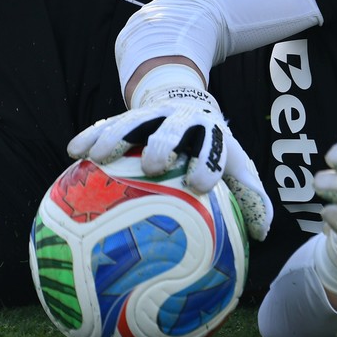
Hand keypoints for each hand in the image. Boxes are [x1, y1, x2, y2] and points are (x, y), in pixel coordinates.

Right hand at [67, 64, 271, 239]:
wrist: (188, 103)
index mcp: (210, 133)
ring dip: (118, 136)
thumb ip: (250, 196)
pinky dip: (91, 135)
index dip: (207, 162)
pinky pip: (106, 123)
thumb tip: (262, 233)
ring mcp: (151, 115)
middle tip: (153, 165)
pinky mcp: (126, 115)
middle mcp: (181, 120)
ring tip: (101, 156)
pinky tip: (74, 151)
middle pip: (173, 128)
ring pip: (133, 121)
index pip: (213, 146)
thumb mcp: (235, 164)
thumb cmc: (212, 147)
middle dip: (164, 144)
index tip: (198, 184)